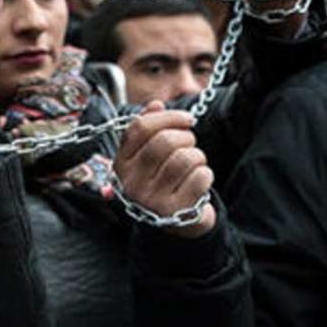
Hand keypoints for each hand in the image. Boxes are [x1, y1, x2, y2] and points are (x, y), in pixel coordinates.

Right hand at [114, 102, 215, 238]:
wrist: (174, 222)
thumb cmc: (161, 180)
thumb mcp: (147, 155)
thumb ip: (148, 129)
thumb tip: (156, 104)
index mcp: (121, 164)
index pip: (140, 127)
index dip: (168, 117)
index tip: (187, 119)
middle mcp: (130, 182)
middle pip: (165, 141)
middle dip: (186, 137)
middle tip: (191, 145)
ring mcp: (150, 198)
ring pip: (185, 158)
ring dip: (198, 157)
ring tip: (194, 163)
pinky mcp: (173, 211)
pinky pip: (200, 177)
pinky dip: (206, 175)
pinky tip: (198, 181)